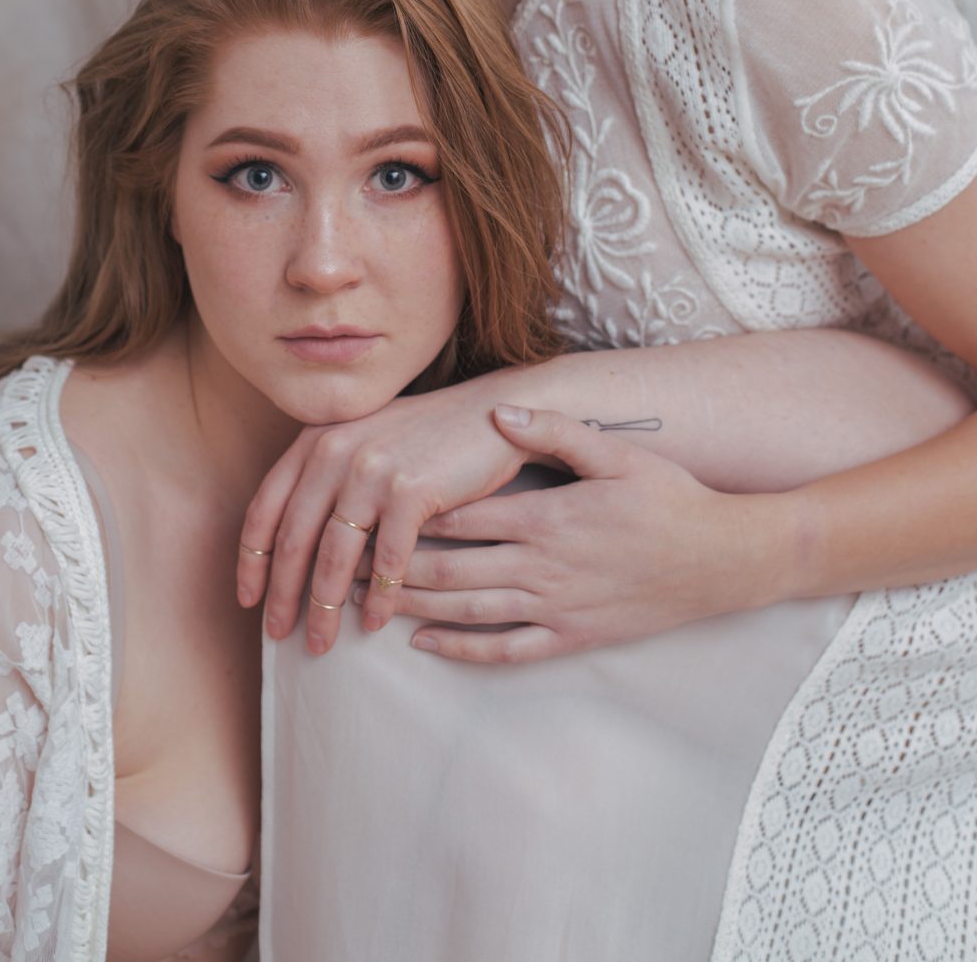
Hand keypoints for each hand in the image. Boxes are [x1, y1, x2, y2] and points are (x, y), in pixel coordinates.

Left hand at [236, 370, 542, 654]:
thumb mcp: (361, 441)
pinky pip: (386, 559)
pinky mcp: (411, 489)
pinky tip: (376, 624)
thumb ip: (324, 475)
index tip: (247, 601)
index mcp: (314, 440)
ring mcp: (371, 469)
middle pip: (293, 539)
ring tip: (320, 644)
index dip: (251, 561)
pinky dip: (379, 598)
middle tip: (278, 636)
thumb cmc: (424, 437)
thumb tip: (291, 542)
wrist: (487, 414)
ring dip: (324, 608)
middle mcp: (334, 451)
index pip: (264, 508)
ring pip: (334, 555)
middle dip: (282, 595)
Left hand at [360, 403, 778, 662]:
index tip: (358, 508)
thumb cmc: (670, 499)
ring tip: (360, 601)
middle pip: (447, 569)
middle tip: (335, 562)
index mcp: (547, 516)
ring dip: (410, 607)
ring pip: (467, 612)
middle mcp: (543, 565)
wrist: (724, 559)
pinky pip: (507, 650)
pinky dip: (461, 649)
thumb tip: (500, 410)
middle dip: (388, 567)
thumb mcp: (616, 453)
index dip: (403, 514)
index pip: (457, 515)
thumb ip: (553, 431)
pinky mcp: (574, 637)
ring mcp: (557, 606)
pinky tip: (423, 643)